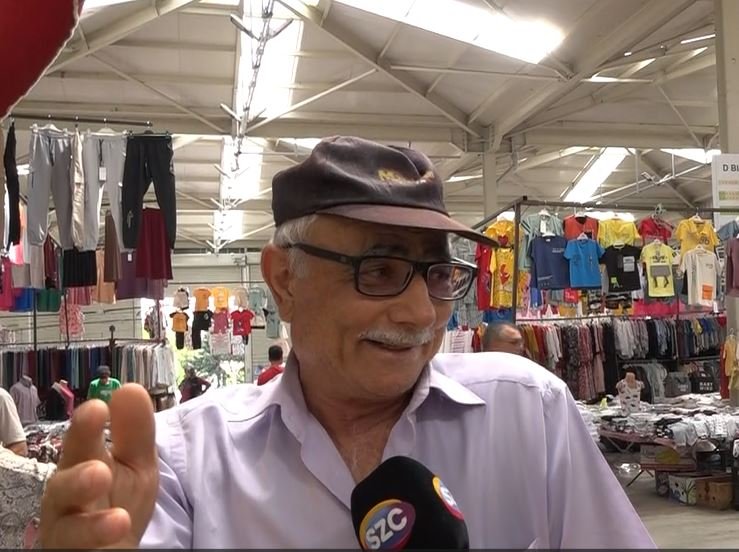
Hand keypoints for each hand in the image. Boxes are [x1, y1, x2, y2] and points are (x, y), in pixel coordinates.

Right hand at [40, 384, 158, 548]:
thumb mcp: (136, 465)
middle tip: (97, 450)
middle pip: (63, 481)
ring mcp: (65, 530)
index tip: (100, 406)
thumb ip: (135, 432)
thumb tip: (131, 388)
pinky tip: (119, 526)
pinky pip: (76, 547)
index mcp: (81, 465)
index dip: (86, 427)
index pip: (81, 443)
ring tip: (112, 501)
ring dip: (87, 514)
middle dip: (77, 470)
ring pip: (66, 524)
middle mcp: (66, 496)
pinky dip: (96, 537)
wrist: (109, 550)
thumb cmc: (118, 504)